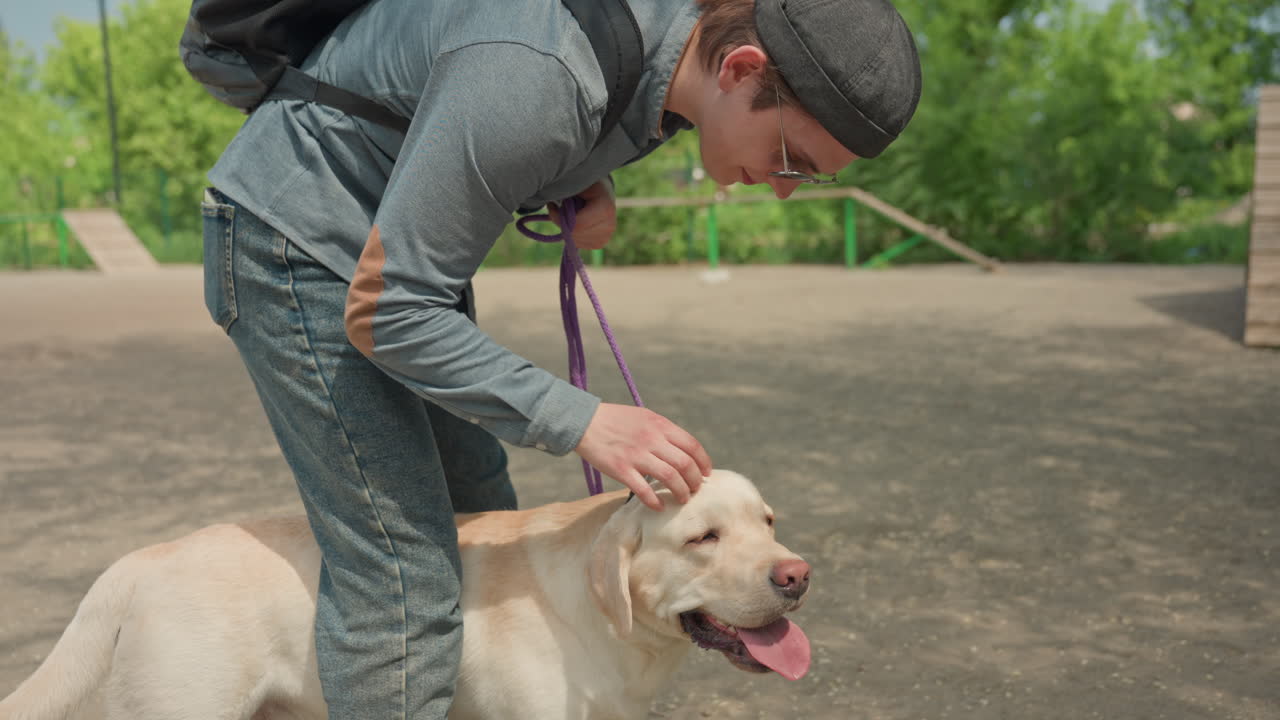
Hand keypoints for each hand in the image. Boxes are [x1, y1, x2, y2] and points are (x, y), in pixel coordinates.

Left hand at [549, 179, 615, 249]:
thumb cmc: (585, 183)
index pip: (577, 224)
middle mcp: (610, 225)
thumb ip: (566, 195)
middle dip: (563, 222)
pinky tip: (576, 222)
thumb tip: (552, 204)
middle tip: (561, 208)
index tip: (551, 205)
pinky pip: (578, 244)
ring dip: (567, 228)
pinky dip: (572, 234)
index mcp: (605, 208)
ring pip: (575, 240)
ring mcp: (607, 236)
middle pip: (574, 234)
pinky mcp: (600, 243)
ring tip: (571, 213)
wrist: (599, 189)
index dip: (558, 217)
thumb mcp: (575, 182)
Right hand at [574, 403, 712, 509]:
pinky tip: (659, 506)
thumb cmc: (616, 420)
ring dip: (681, 491)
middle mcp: (651, 439)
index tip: (707, 473)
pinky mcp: (620, 469)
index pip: (692, 445)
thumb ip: (663, 431)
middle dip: (695, 480)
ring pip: (669, 477)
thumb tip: (683, 450)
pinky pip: (643, 490)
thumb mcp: (644, 416)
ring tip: (683, 498)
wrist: (584, 421)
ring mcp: (636, 455)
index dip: (704, 462)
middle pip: (685, 464)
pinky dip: (655, 501)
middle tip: (695, 489)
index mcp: (659, 425)